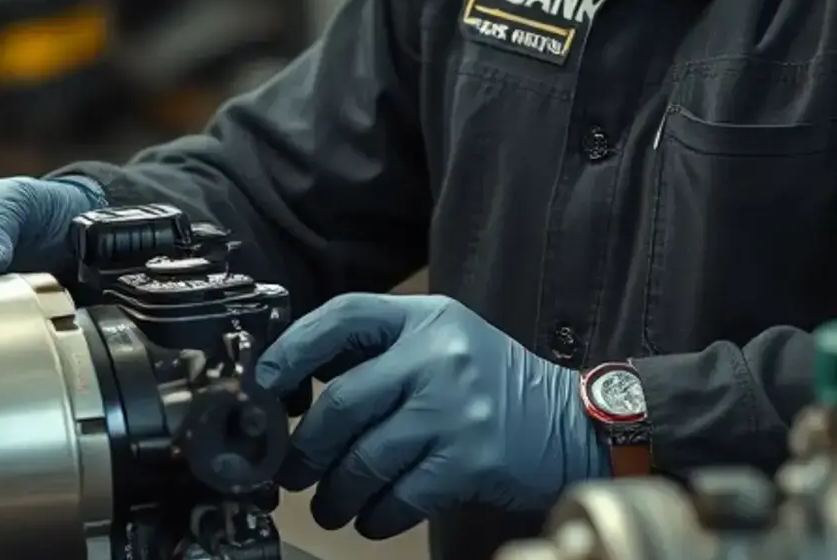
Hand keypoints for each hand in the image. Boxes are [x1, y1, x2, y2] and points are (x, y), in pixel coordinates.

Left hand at [253, 294, 605, 538]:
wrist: (575, 424)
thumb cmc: (496, 386)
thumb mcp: (444, 343)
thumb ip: (381, 352)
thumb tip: (296, 379)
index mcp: (425, 319)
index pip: (342, 318)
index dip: (291, 350)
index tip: (261, 383)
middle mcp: (438, 356)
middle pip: (341, 403)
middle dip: (304, 449)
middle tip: (291, 472)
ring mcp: (456, 408)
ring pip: (364, 458)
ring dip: (334, 492)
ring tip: (328, 505)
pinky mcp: (471, 459)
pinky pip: (400, 496)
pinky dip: (374, 515)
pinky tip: (369, 518)